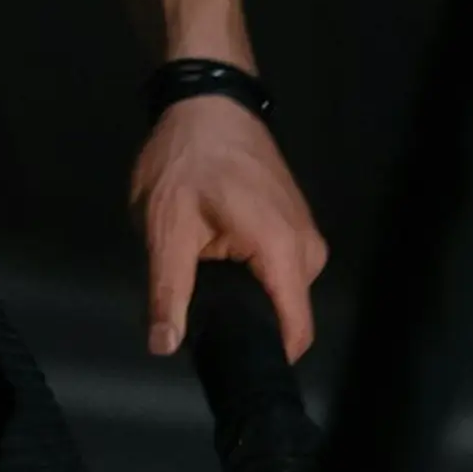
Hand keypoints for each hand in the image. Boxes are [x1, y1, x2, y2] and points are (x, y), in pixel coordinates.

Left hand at [132, 93, 329, 360]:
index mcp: (284, 252)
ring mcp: (306, 234)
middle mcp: (308, 249)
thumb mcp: (166, 228)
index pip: (295, 332)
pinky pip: (280, 272)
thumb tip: (164, 347)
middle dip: (246, 326)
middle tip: (197, 316)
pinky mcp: (296, 224)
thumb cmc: (187, 160)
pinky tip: (218, 264)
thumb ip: (168, 292)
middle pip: (286, 316)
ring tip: (203, 285)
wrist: (209, 101)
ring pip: (281, 294)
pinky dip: (252, 277)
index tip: (228, 370)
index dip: (264, 359)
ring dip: (246, 299)